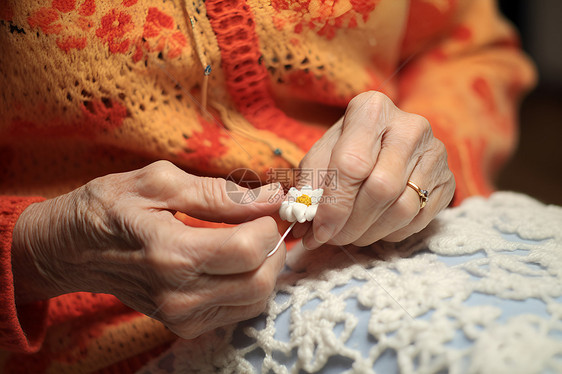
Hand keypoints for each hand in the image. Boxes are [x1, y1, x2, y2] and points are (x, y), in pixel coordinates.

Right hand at [11, 160, 284, 338]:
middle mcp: (179, 295)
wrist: (72, 250)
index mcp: (171, 253)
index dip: (268, 223)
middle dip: (273, 246)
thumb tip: (272, 196)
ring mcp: (181, 316)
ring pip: (256, 299)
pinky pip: (240, 310)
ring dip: (265, 266)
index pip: (248, 249)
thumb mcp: (159, 182)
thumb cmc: (111, 207)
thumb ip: (220, 192)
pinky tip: (233, 261)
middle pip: (260, 281)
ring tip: (248, 239)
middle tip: (261, 222)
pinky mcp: (184, 326)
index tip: (265, 205)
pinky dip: (249, 283)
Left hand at [296, 91, 454, 247]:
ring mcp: (435, 153)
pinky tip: (375, 226)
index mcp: (371, 110)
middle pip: (381, 189)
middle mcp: (410, 127)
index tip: (319, 231)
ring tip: (350, 234)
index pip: (352, 164)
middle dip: (351, 224)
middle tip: (332, 238)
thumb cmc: (350, 147)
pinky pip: (419, 219)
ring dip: (370, 232)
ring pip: (403, 208)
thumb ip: (310, 184)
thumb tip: (301, 225)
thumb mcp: (323, 155)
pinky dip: (391, 232)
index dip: (334, 205)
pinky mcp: (448, 179)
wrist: (390, 141)